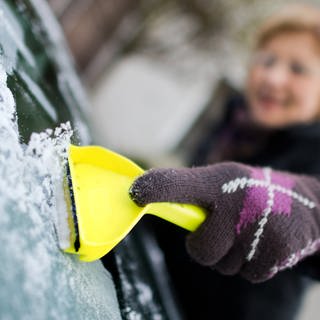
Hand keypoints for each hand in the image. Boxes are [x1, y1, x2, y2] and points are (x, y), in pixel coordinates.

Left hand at [130, 162, 319, 281]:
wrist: (304, 204)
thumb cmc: (248, 193)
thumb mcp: (220, 181)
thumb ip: (188, 192)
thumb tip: (142, 194)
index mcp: (218, 180)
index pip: (178, 184)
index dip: (156, 189)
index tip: (136, 193)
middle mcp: (237, 200)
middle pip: (201, 250)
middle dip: (209, 245)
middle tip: (226, 228)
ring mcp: (259, 227)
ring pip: (224, 264)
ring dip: (232, 253)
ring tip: (250, 230)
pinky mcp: (279, 251)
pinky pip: (248, 273)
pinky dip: (252, 262)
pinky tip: (264, 241)